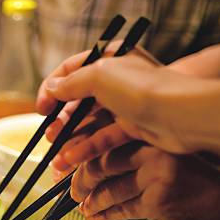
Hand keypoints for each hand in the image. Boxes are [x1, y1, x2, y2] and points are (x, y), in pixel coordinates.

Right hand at [38, 45, 219, 158]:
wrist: (179, 115)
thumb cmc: (141, 89)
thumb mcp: (98, 75)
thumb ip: (70, 82)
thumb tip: (52, 89)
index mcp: (107, 58)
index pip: (69, 70)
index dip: (50, 89)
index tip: (41, 109)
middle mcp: (115, 80)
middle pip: (77, 101)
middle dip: (60, 121)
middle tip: (49, 135)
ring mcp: (123, 105)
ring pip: (88, 123)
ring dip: (70, 140)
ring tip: (57, 158)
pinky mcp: (130, 127)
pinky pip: (101, 138)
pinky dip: (85, 149)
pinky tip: (71, 160)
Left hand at [71, 141, 219, 219]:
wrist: (219, 197)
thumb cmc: (181, 175)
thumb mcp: (153, 153)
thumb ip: (123, 152)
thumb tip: (75, 161)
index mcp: (147, 131)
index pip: (101, 139)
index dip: (76, 154)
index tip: (61, 165)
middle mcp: (152, 149)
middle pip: (101, 164)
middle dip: (80, 181)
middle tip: (71, 191)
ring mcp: (156, 175)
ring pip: (109, 190)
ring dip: (91, 202)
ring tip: (84, 207)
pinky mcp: (158, 200)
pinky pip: (122, 209)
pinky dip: (104, 215)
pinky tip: (96, 218)